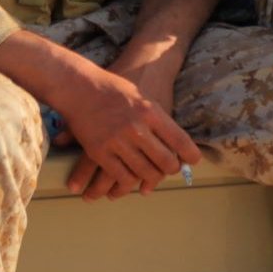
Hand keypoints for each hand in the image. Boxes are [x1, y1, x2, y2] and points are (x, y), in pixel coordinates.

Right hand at [51, 61, 200, 200]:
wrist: (80, 86)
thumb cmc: (115, 90)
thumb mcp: (143, 97)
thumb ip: (159, 120)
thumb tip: (176, 145)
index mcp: (150, 112)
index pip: (180, 141)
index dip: (191, 155)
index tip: (192, 161)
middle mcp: (136, 128)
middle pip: (165, 162)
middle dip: (171, 170)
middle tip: (171, 170)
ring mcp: (117, 141)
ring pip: (144, 173)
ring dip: (150, 180)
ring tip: (151, 179)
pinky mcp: (99, 152)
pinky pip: (120, 177)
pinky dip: (127, 185)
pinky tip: (129, 184)